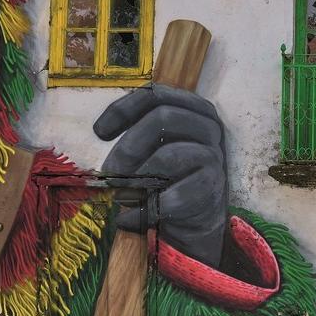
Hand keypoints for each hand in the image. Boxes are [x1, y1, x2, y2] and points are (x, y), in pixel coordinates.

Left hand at [94, 83, 227, 266]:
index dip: (122, 110)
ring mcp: (215, 155)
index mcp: (194, 108)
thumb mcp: (153, 148)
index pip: (155, 95)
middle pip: (161, 118)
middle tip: (109, 173)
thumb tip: (102, 130)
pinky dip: (145, 210)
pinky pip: (173, 195)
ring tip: (121, 197)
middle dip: (128, 147)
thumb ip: (137, 132)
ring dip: (136, 180)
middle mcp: (209, 126)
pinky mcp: (213, 186)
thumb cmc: (168, 178)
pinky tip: (128, 219)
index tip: (100, 132)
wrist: (195, 220)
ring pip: (167, 155)